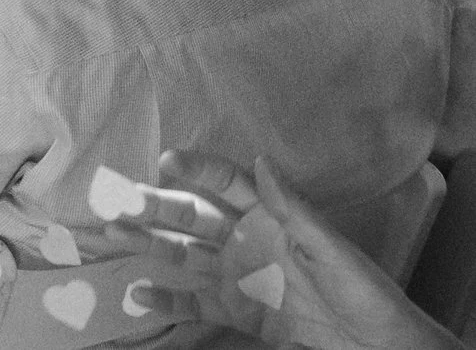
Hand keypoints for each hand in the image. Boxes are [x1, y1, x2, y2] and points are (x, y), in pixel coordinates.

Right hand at [122, 151, 457, 349]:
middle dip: (156, 206)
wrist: (378, 348)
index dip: (198, 169)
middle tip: (119, 199)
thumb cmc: (364, 293)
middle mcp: (247, 241)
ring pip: (184, 255)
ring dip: (149, 244)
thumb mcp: (332, 251)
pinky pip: (195, 303)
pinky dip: (166, 299)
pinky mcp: (238, 312)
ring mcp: (238, 277)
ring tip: (112, 235)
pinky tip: (139, 294)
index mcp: (272, 218)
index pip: (227, 183)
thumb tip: (260, 160)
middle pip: (194, 216)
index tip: (167, 161)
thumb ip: (294, 209)